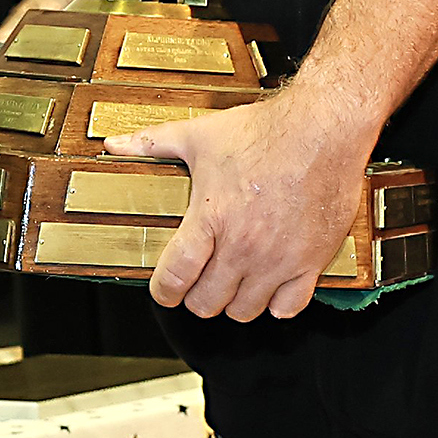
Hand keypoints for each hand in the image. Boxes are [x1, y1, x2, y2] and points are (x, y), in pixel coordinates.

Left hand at [109, 86, 375, 321]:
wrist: (323, 127)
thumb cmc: (264, 130)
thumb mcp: (200, 134)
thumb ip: (154, 143)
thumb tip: (114, 144)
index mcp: (212, 217)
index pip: (176, 276)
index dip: (164, 291)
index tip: (164, 291)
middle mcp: (244, 245)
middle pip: (208, 302)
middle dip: (196, 298)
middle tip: (199, 284)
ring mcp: (279, 258)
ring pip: (245, 310)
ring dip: (234, 302)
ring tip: (232, 284)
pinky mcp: (311, 261)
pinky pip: (288, 307)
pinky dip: (276, 305)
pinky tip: (270, 288)